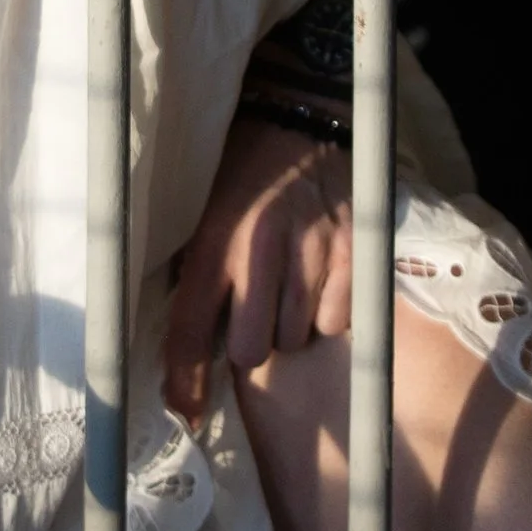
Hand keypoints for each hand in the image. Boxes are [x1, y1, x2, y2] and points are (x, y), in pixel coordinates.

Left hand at [162, 108, 352, 424]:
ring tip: (284, 288)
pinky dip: (325, 312)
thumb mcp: (199, 210)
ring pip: (296, 338)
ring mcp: (311, 251)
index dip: (185, 382)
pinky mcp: (352, 250)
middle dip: (249, 346)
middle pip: (253, 351)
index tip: (185, 414)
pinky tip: (316, 280)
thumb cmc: (240, 168)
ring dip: (286, 326)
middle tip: (251, 318)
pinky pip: (336, 320)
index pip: (191, 330)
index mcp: (213, 240)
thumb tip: (179, 340)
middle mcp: (260, 250)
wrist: (300, 116)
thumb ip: (192, 268)